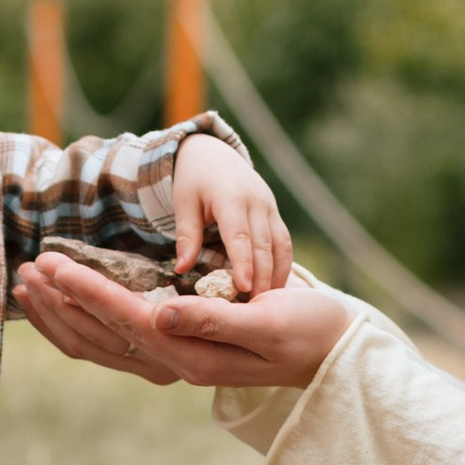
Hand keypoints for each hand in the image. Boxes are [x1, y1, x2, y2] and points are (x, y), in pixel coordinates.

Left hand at [16, 249, 352, 396]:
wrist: (334, 353)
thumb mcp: (269, 321)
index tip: (53, 264)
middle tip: (26, 268)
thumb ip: (215, 320)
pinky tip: (66, 303)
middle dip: (61, 302)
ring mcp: (176, 359)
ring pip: (102, 343)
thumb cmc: (310, 330)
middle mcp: (177, 362)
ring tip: (32, 284)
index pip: (127, 319)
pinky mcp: (178, 350)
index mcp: (194, 355)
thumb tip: (161, 313)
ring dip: (64, 313)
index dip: (87, 291)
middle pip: (102, 336)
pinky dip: (84, 320)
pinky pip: (116, 341)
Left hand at [172, 132, 293, 294]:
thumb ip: (187, 236)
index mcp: (230, 196)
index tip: (243, 290)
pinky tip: (275, 288)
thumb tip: (181, 270)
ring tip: (267, 305)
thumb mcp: (184, 203)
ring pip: (279, 245)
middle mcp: (256, 201)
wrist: (213, 154)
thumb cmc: (193, 181)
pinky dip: (282, 265)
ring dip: (275, 275)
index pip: (239, 236)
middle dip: (261, 277)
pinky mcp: (275, 213)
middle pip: (263, 245)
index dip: (243, 264)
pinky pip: (284, 242)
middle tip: (255, 310)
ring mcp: (270, 206)